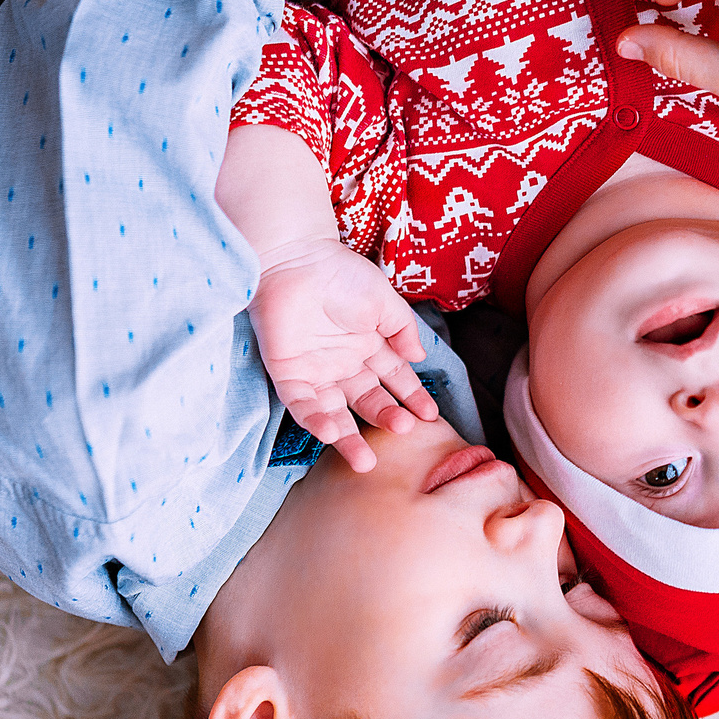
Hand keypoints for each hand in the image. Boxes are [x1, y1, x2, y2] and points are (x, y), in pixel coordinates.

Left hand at [248, 239, 437, 471]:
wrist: (295, 258)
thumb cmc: (340, 273)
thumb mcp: (384, 301)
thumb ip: (403, 330)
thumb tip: (420, 358)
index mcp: (368, 346)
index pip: (395, 379)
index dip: (413, 398)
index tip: (431, 417)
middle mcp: (344, 364)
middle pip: (367, 402)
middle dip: (387, 419)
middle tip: (404, 433)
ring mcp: (316, 371)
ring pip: (335, 413)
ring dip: (349, 437)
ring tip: (365, 461)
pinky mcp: (288, 373)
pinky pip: (301, 405)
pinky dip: (315, 421)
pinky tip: (331, 434)